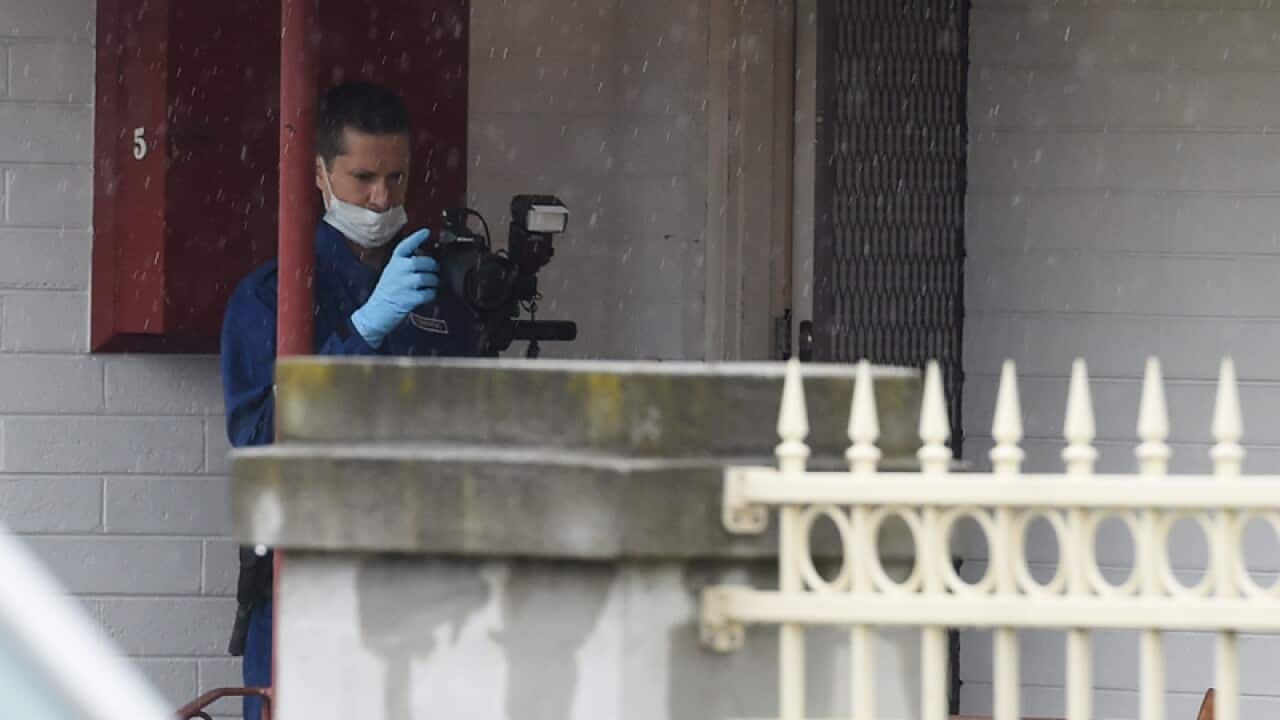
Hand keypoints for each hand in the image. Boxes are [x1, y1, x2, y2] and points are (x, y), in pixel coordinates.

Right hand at [351, 229, 437, 347]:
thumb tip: (426, 258)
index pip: (405, 246)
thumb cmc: (387, 292)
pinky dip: (432, 294)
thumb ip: (405, 264)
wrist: (376, 313)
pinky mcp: (409, 299)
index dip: (417, 237)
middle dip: (432, 266)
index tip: (427, 232)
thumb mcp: (392, 272)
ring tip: (432, 284)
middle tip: (434, 271)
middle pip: (422, 262)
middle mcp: (398, 271)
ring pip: (428, 277)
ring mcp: (403, 285)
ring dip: (434, 282)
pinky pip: (429, 293)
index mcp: (394, 263)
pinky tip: (428, 295)